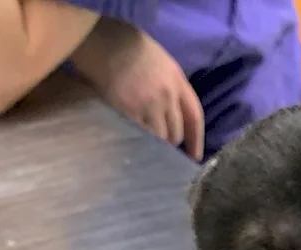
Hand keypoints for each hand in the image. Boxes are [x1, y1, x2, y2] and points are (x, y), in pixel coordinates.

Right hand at [71, 18, 203, 160]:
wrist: (103, 40)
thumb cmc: (127, 45)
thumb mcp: (159, 61)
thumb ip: (168, 86)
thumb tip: (169, 110)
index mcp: (177, 80)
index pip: (194, 117)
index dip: (196, 140)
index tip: (194, 157)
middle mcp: (168, 96)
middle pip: (176, 132)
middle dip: (170, 142)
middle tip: (161, 147)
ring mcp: (150, 105)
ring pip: (159, 137)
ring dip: (154, 145)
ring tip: (144, 145)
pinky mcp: (130, 112)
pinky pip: (140, 135)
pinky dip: (138, 141)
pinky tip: (131, 141)